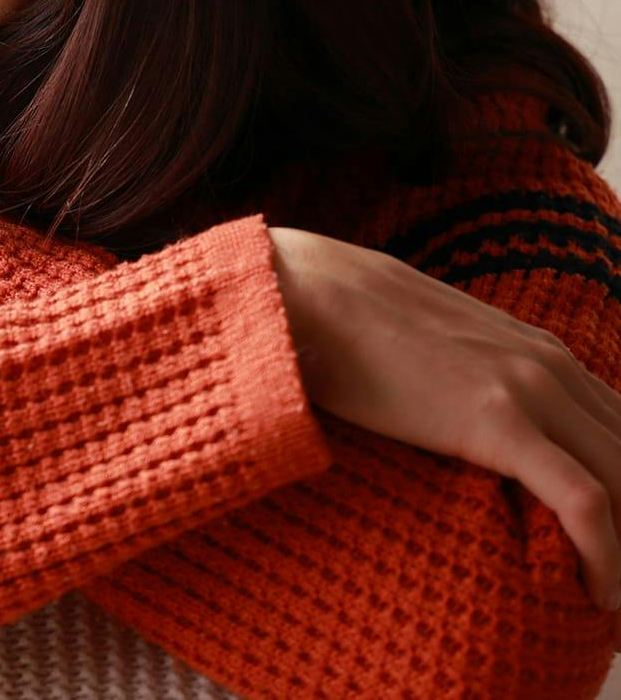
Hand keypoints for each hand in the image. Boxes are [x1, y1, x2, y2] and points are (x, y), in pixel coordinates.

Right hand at [269, 226, 620, 611]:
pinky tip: (599, 593)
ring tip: (611, 599)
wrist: (302, 293)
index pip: (620, 430)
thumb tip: (445, 416)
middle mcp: (550, 364)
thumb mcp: (428, 344)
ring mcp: (528, 388)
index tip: (611, 538)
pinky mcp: (497, 420)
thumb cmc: (345, 320)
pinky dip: (607, 554)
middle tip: (617, 585)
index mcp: (538, 350)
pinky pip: (583, 499)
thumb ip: (463, 376)